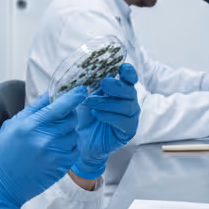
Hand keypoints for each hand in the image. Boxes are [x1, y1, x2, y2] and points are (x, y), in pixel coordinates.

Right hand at [0, 87, 86, 208]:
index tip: (82, 90)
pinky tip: (56, 150)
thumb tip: (49, 94)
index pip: (61, 106)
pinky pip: (75, 151)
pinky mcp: (61, 167)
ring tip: (53, 139)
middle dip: (68, 117)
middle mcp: (46, 138)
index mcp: (32, 124)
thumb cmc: (4, 154)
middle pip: (71, 119)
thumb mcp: (12, 126)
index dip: (74, 96)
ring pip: (74, 135)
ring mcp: (55, 153)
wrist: (1, 186)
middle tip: (58, 121)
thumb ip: (33, 109)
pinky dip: (69, 148)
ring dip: (68, 133)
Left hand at [72, 63, 140, 179]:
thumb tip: (79, 76)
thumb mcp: (79, 97)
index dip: (128, 72)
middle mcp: (127, 101)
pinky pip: (125, 121)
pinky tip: (96, 114)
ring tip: (91, 102)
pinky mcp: (128, 130)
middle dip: (117, 86)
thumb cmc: (80, 116)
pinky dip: (110, 116)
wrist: (78, 141)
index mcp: (118, 89)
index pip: (128, 77)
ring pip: (127, 105)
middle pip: (130, 90)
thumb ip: (83, 85)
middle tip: (103, 83)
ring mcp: (129, 116)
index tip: (121, 67)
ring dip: (108, 102)